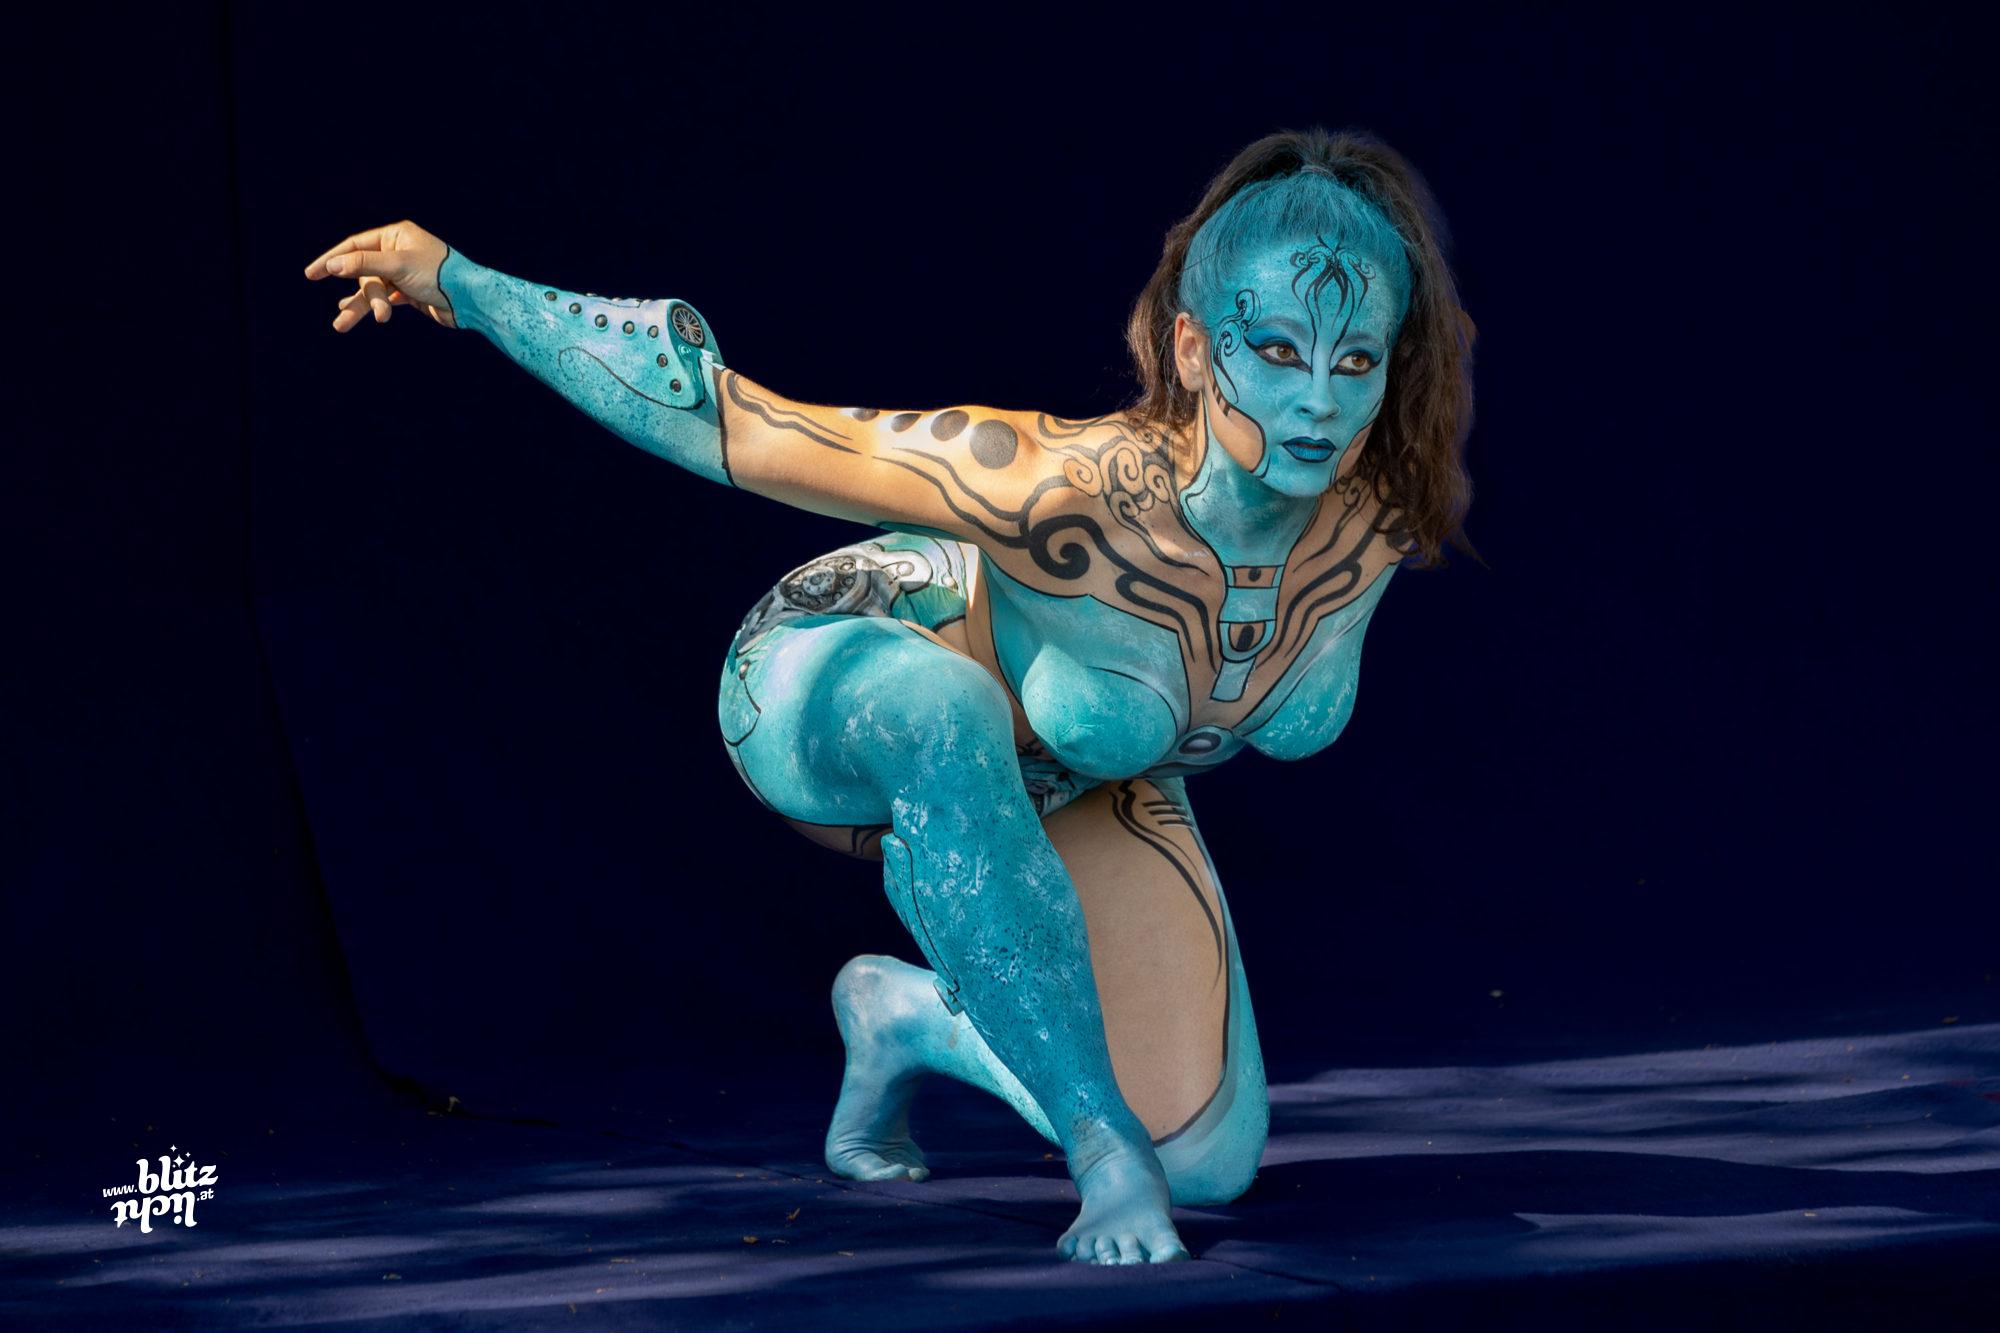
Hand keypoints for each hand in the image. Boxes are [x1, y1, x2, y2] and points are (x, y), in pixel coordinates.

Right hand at [303, 220, 456, 331]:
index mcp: (396, 236)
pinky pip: (384, 298)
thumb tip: (332, 266)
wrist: (471, 300)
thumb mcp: (398, 266)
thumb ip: (364, 264)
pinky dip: (372, 306)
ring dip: (362, 306)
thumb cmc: (439, 275)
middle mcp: (398, 251)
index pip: (355, 246)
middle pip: (364, 272)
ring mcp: (404, 272)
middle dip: (359, 296)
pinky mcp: (410, 292)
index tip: (311, 274)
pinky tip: (354, 313)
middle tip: (341, 318)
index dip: (332, 260)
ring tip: (342, 325)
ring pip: (373, 289)